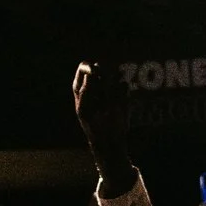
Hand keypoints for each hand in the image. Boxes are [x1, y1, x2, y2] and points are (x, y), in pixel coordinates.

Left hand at [71, 59, 133, 187]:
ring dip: (113, 84)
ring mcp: (110, 86)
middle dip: (104, 75)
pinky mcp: (122, 93)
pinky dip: (121, 93)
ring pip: (114, 73)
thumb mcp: (85, 109)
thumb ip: (86, 90)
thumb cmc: (92, 125)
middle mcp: (95, 83)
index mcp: (81, 85)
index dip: (90, 67)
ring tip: (108, 101)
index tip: (96, 72)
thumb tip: (93, 72)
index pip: (85, 66)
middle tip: (104, 88)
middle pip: (101, 67)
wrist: (108, 138)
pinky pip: (124, 84)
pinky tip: (116, 105)